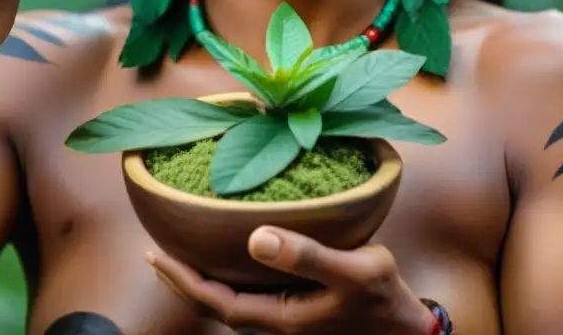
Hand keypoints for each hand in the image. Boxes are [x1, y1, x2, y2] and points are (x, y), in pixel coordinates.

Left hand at [147, 227, 437, 334]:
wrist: (408, 330)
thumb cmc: (383, 300)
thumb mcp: (354, 271)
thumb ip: (307, 256)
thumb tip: (255, 237)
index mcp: (279, 318)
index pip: (213, 302)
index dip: (181, 279)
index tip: (155, 254)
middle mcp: (275, 322)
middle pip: (212, 305)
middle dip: (181, 281)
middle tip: (154, 253)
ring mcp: (285, 318)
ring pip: (229, 301)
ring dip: (201, 279)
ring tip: (182, 252)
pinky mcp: (296, 309)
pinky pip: (248, 294)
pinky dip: (228, 276)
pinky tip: (230, 256)